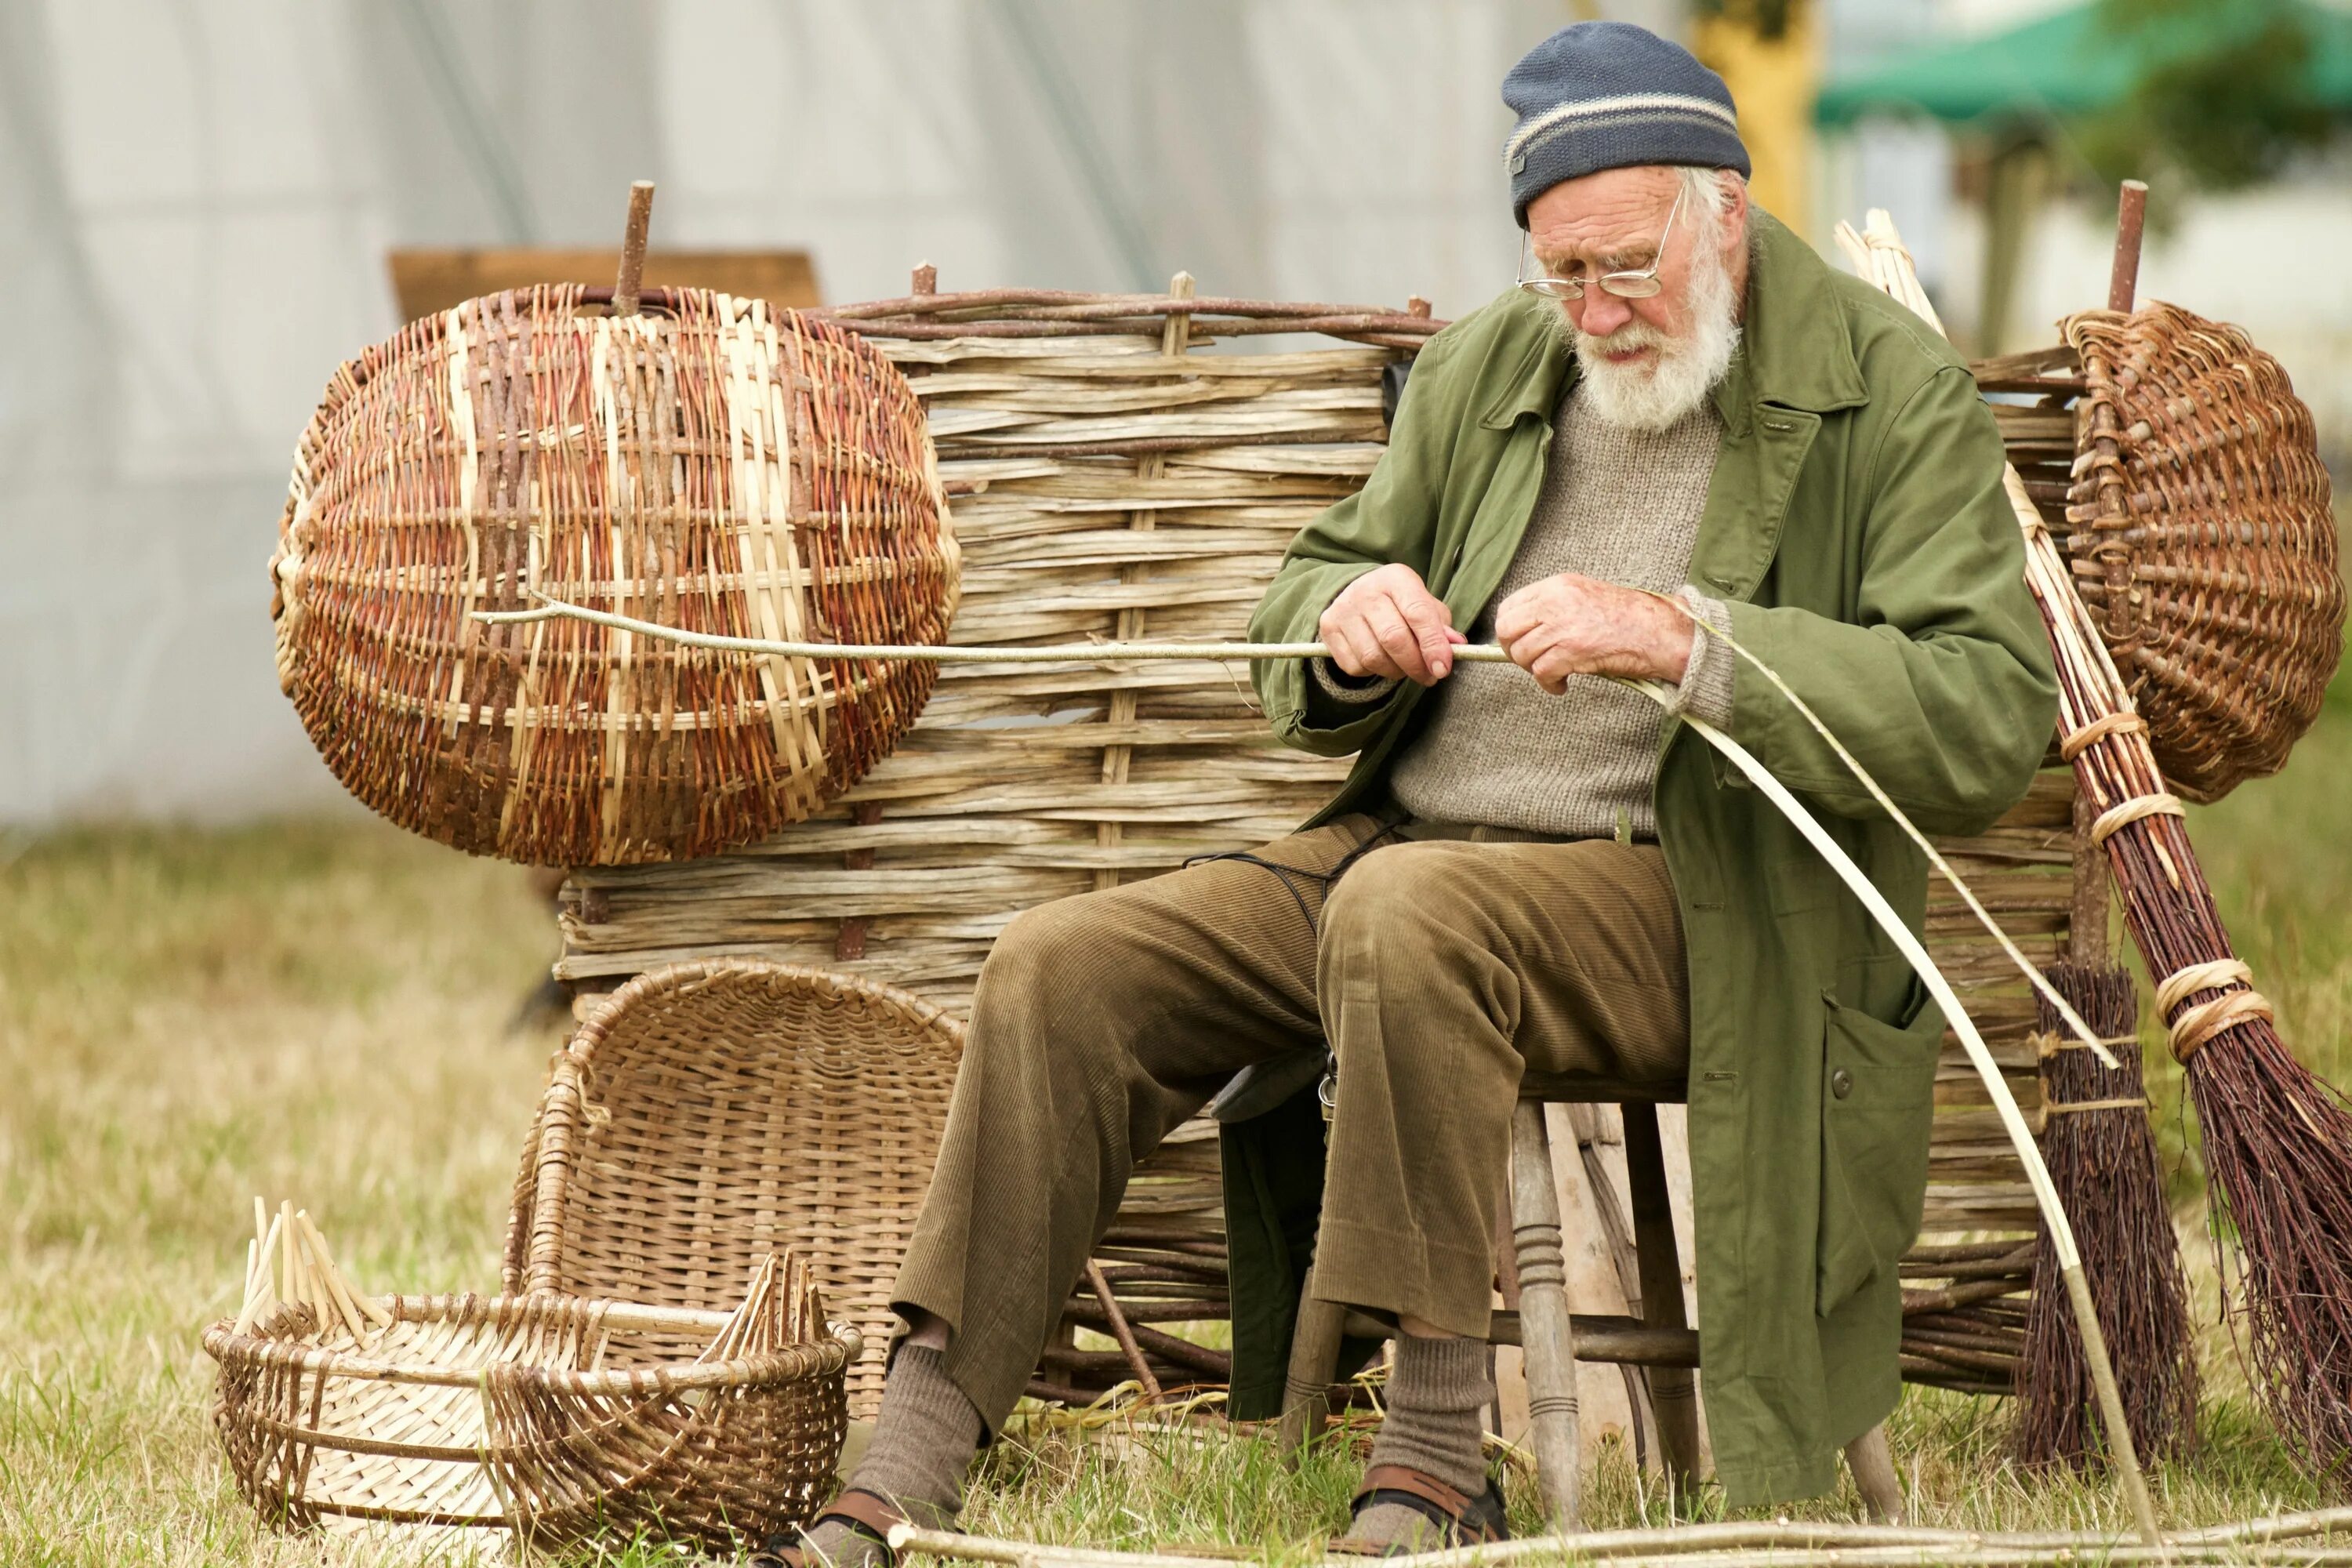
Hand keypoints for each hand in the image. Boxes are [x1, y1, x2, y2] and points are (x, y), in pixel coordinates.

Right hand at [1318, 564, 1466, 685]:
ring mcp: (1343, 610)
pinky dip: (1373, 672)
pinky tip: (1381, 661)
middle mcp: (1366, 591)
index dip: (1432, 644)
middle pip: (1393, 639)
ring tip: (1406, 668)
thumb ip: (1441, 627)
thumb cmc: (1400, 604)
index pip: (1417, 613)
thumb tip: (1455, 647)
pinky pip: (1355, 666)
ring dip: (1396, 672)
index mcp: (1396, 578)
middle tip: (1428, 676)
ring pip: (1373, 657)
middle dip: (1416, 665)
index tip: (1443, 669)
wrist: (1358, 594)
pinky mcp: (1328, 629)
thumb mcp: (1425, 605)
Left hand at [1493, 573, 1692, 693]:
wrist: (1658, 631)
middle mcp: (1556, 601)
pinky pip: (1541, 673)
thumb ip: (1553, 607)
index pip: (1508, 606)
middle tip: (1532, 661)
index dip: (1509, 630)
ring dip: (1534, 670)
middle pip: (1506, 630)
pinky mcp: (1572, 651)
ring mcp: (1563, 626)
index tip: (1519, 642)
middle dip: (1514, 651)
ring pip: (1522, 654)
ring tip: (1554, 673)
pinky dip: (1549, 685)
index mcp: (1557, 585)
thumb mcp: (1583, 597)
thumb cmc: (1626, 618)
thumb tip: (1522, 631)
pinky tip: (1563, 685)